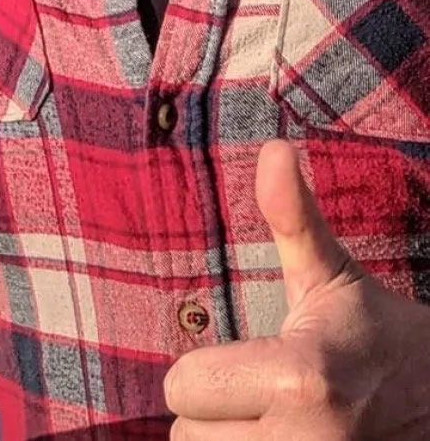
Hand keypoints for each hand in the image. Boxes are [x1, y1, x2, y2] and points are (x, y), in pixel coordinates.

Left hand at [165, 139, 429, 436]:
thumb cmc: (377, 339)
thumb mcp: (333, 278)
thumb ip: (293, 219)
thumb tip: (275, 147)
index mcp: (299, 380)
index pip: (183, 388)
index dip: (203, 373)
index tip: (248, 362)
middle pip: (187, 437)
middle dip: (212, 415)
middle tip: (259, 398)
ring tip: (267, 424)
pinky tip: (273, 440)